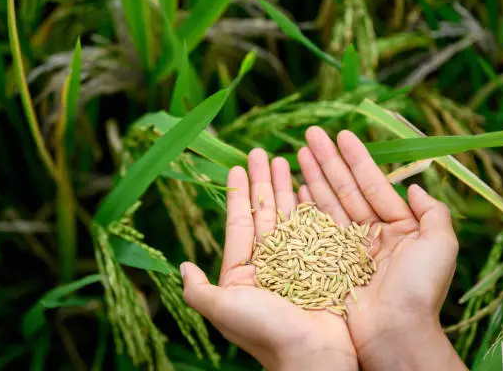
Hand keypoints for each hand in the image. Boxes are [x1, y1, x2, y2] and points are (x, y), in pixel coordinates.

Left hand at [181, 149, 356, 370]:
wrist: (313, 354)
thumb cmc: (266, 332)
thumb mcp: (223, 309)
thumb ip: (198, 289)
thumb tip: (180, 265)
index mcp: (244, 272)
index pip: (239, 224)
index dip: (237, 195)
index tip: (235, 167)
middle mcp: (269, 264)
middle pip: (264, 213)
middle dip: (261, 182)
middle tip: (260, 151)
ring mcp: (296, 263)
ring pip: (288, 216)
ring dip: (284, 187)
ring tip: (284, 159)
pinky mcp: (321, 264)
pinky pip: (315, 228)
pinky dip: (311, 206)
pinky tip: (308, 186)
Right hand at [297, 126, 466, 370]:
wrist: (395, 332)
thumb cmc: (419, 288)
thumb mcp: (441, 245)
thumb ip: (433, 212)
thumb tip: (416, 187)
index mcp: (398, 227)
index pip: (373, 184)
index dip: (357, 158)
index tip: (341, 134)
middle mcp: (371, 234)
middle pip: (345, 188)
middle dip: (328, 160)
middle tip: (310, 134)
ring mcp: (348, 248)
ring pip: (328, 203)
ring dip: (313, 176)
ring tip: (298, 151)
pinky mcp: (329, 263)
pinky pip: (316, 228)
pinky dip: (305, 206)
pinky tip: (295, 186)